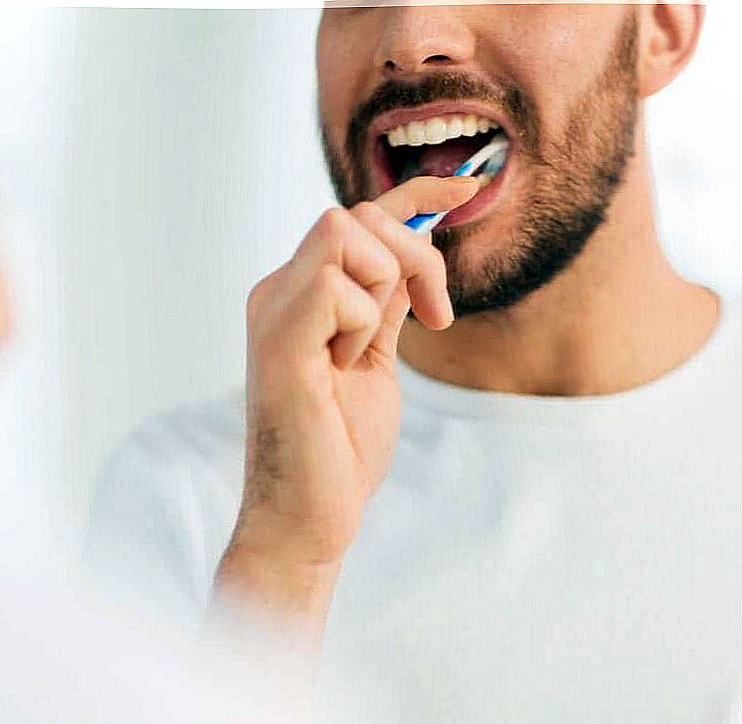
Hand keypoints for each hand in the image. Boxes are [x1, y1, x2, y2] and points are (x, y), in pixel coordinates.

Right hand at [215, 175, 477, 627]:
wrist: (312, 517)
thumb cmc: (341, 447)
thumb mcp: (376, 356)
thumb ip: (387, 299)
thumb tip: (417, 240)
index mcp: (299, 294)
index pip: (358, 217)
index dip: (417, 191)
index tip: (469, 188)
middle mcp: (278, 291)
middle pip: (357, 215)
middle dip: (415, 256)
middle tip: (433, 317)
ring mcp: (273, 311)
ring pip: (345, 233)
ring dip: (382, 292)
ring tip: (363, 354)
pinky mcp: (279, 340)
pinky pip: (337, 284)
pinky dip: (361, 324)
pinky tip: (345, 367)